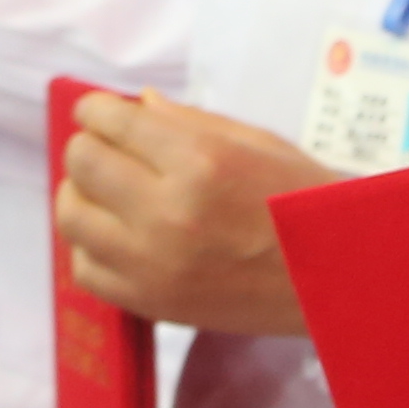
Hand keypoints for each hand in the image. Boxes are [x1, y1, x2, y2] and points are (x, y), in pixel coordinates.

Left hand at [53, 89, 323, 338]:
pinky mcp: (151, 302)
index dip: (97, 111)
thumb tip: (134, 105)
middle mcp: (168, 212)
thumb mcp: (257, 143)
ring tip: (106, 192)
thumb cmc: (304, 203)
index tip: (100, 113)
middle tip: (108, 149)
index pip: (110, 122)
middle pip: (81, 163)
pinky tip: (115, 235)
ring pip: (71, 215)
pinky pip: (85, 268)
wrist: (337, 280)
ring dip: (81, 195)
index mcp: (199, 161)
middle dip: (90, 146)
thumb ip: (189, 121)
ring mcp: (153, 263)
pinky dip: (90, 246)